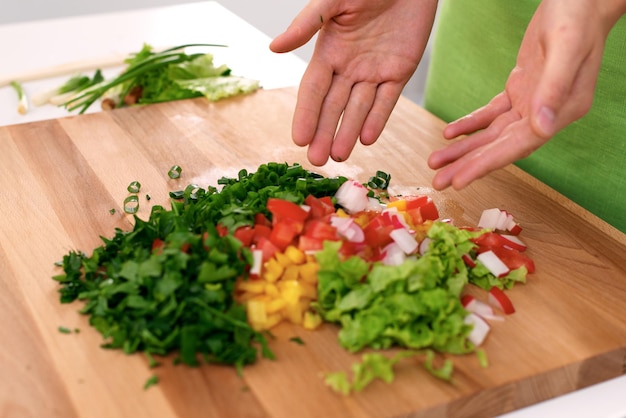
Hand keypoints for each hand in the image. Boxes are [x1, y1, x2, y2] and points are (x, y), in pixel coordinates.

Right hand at [271, 0, 437, 164]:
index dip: (306, 115)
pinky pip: (387, 100)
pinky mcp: (400, 71)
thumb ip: (306, 23)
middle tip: (316, 160)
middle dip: (324, 133)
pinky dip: (377, 118)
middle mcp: (349, 67)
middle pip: (334, 106)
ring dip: (348, 132)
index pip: (313, 90)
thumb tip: (274, 48)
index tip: (297, 139)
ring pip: (359, 108)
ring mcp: (374, 71)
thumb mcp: (333, 0)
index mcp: (329, 51)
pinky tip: (366, 138)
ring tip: (339, 155)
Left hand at [428, 0, 624, 189]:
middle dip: (468, 164)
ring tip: (436, 162)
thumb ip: (554, 88)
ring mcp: (533, 102)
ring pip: (492, 133)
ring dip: (464, 148)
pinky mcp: (521, 89)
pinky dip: (470, 124)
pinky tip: (450, 133)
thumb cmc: (578, 17)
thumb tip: (540, 129)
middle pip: (500, 146)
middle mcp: (547, 113)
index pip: (518, 146)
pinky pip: (491, 113)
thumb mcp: (566, 47)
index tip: (460, 180)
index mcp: (563, 110)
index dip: (487, 164)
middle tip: (438, 181)